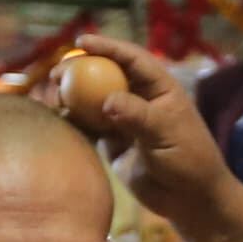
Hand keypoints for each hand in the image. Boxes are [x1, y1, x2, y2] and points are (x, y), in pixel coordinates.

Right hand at [56, 35, 242, 241]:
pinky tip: (57, 117)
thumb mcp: (166, 134)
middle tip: (58, 72)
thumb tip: (106, 102)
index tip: (81, 42)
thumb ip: (137, 116)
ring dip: (73, 95)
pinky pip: (90, 126)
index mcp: (160, 88)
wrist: (190, 199)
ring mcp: (125, 120)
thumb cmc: (189, 160)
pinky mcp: (114, 143)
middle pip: (107, 75)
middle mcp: (140, 99)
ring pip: (94, 100)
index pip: (131, 59)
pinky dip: (74, 121)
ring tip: (52, 95)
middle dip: (81, 70)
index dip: (107, 47)